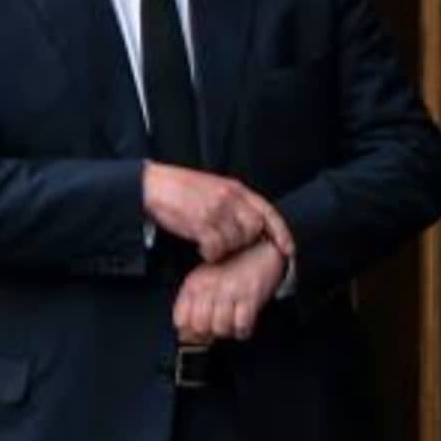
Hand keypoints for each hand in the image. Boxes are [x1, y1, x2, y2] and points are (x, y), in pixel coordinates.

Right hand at [142, 163, 292, 262]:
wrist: (153, 186)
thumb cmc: (182, 189)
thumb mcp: (214, 187)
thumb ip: (234, 202)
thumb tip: (252, 224)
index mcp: (235, 188)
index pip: (267, 210)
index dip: (281, 231)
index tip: (288, 248)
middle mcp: (229, 197)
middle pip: (253, 229)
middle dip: (244, 242)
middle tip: (228, 245)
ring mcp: (215, 209)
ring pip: (235, 241)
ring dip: (224, 249)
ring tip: (210, 245)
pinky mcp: (200, 222)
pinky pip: (216, 247)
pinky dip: (210, 253)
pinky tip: (201, 248)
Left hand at [173, 238, 285, 342]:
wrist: (259, 247)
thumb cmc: (230, 267)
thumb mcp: (204, 280)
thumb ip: (192, 306)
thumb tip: (186, 336)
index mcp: (194, 283)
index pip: (180, 319)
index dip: (188, 331)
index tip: (196, 332)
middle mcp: (210, 286)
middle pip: (200, 326)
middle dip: (208, 332)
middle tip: (217, 326)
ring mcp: (230, 290)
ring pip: (221, 328)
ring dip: (227, 330)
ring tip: (231, 321)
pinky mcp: (251, 295)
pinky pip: (242, 325)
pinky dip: (243, 329)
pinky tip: (243, 321)